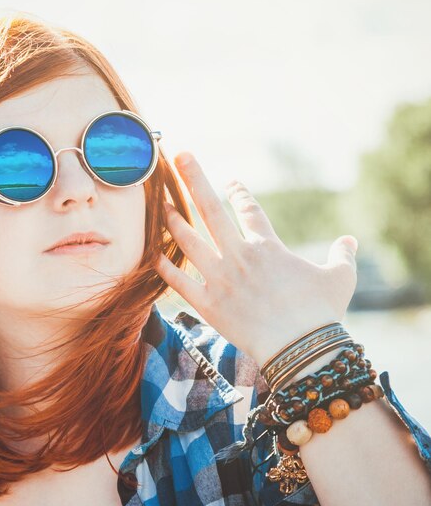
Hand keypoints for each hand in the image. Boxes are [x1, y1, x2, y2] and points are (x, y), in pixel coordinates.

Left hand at [155, 152, 358, 368]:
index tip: (231, 182)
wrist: (301, 349)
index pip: (250, 210)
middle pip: (211, 210)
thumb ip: (343, 255)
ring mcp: (220, 279)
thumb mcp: (341, 278)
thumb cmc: (322, 313)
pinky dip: (165, 267)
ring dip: (174, 220)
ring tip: (161, 203)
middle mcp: (239, 256)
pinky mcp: (208, 304)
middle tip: (179, 156)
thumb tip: (352, 241)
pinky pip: (180, 282)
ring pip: (190, 241)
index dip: (239, 193)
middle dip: (194, 180)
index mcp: (268, 247)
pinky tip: (153, 253)